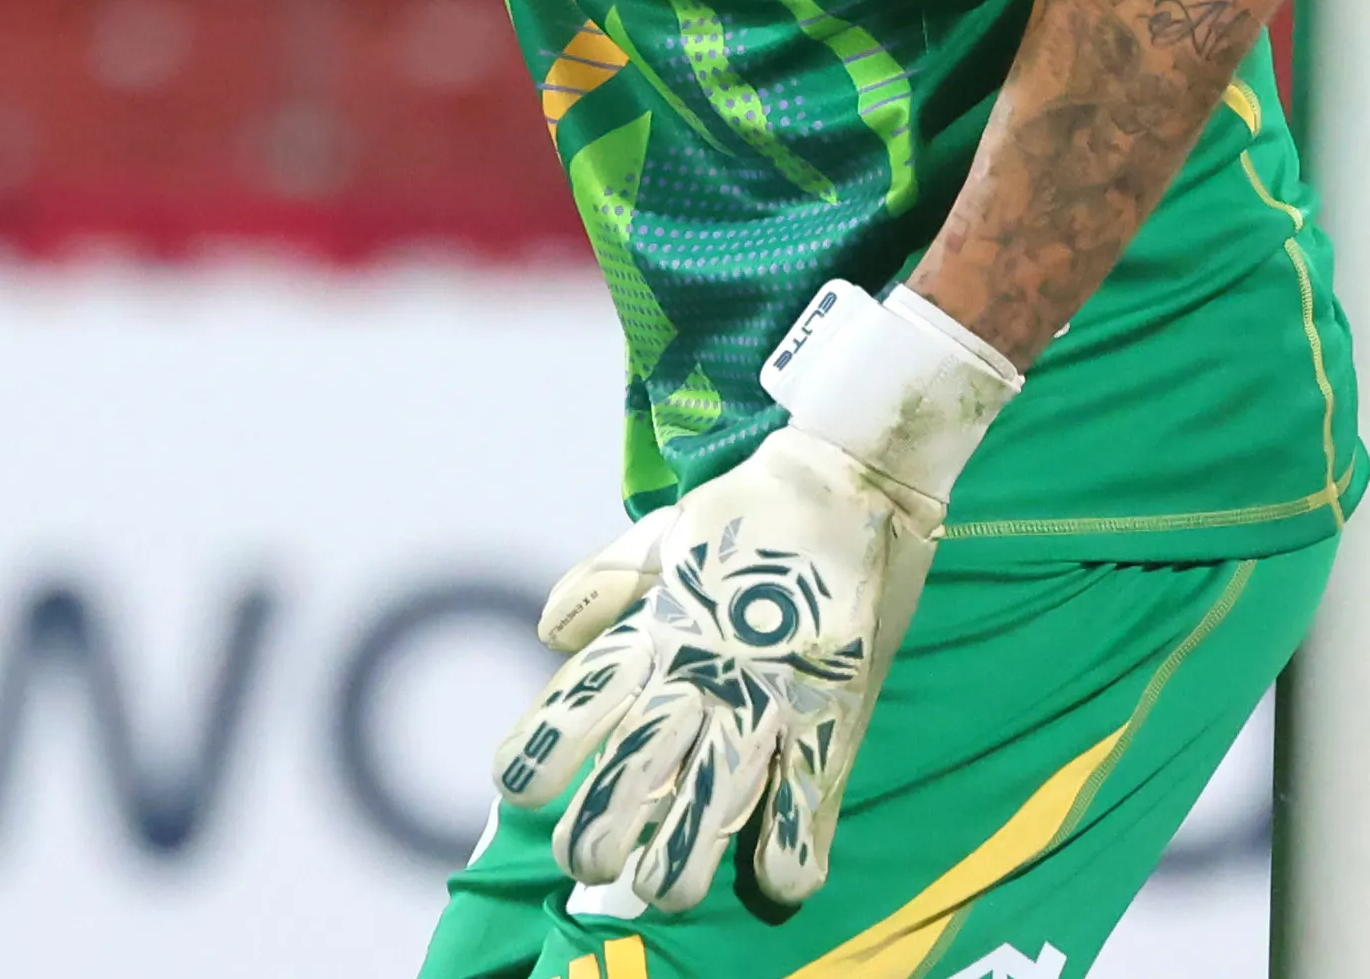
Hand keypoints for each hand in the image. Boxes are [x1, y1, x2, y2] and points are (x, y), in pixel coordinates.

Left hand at [492, 281, 1018, 911]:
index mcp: (655, 627)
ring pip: (713, 800)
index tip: (518, 788)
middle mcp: (700, 669)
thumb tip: (546, 634)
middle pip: (634, 770)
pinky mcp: (833, 708)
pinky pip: (810, 793)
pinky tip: (775, 881)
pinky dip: (792, 843)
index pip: (578, 701)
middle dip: (603, 829)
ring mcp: (768, 693)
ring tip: (662, 890)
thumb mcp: (665, 535)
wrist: (851, 478)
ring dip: (682, 857)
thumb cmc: (750, 508)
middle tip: (587, 861)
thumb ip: (604, 583)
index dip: (542, 751)